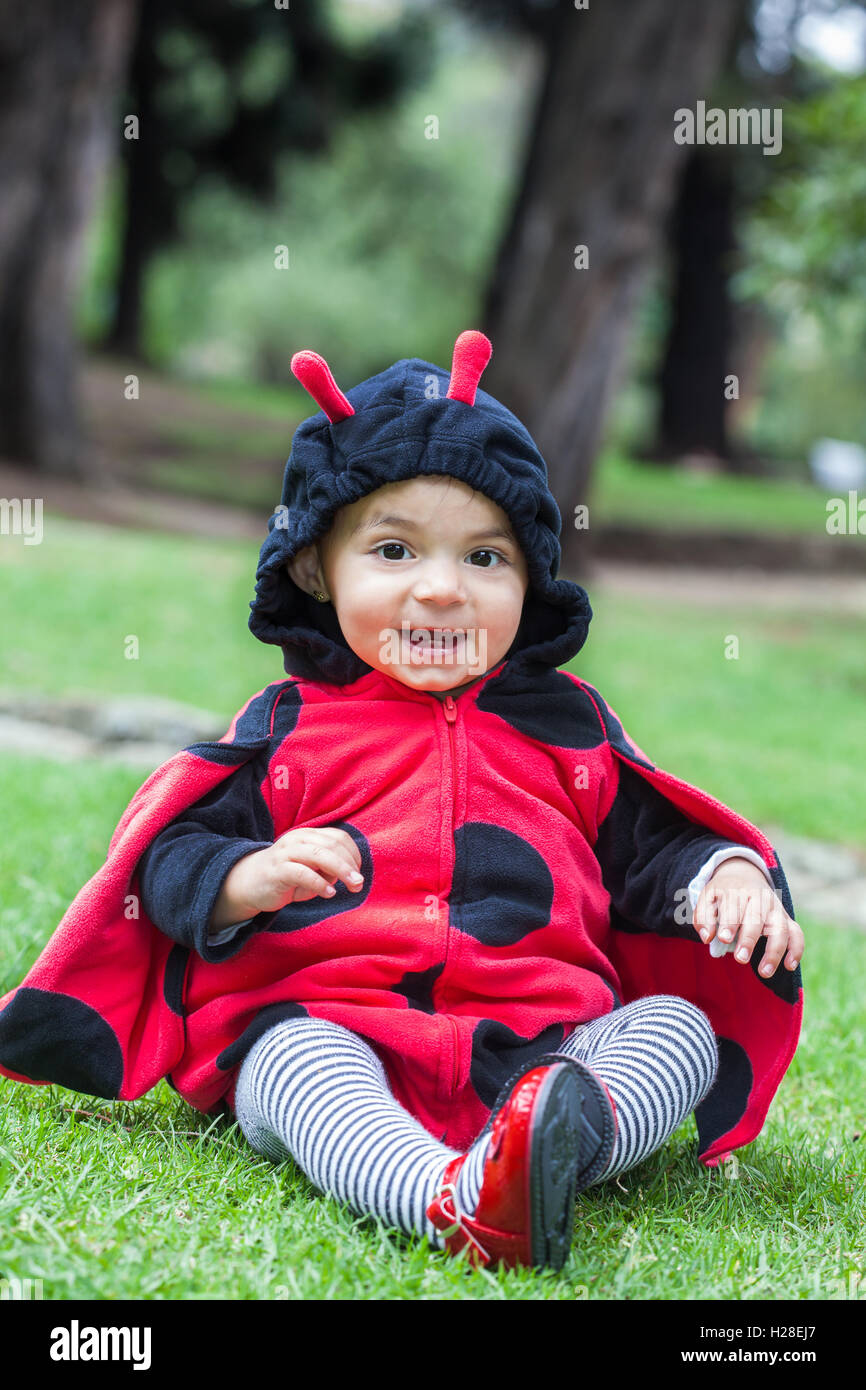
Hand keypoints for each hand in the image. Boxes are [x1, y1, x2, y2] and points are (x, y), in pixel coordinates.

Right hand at [211, 827, 363, 929]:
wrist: (248, 883)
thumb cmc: (286, 877)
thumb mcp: (311, 870)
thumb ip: (329, 869)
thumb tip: (349, 874)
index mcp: (308, 835)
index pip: (338, 837)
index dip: (353, 853)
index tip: (358, 872)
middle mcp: (298, 839)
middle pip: (332, 845)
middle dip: (350, 864)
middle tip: (359, 883)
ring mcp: (286, 853)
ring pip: (319, 855)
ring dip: (341, 870)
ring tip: (353, 885)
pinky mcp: (277, 870)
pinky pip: (302, 873)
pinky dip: (319, 883)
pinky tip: (329, 894)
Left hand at [693, 857, 803, 977]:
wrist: (744, 875)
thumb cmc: (722, 894)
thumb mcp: (707, 898)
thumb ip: (703, 917)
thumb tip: (707, 937)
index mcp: (737, 890)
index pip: (734, 906)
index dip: (730, 923)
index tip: (724, 938)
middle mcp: (759, 897)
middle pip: (757, 918)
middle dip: (749, 939)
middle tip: (740, 959)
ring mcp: (775, 908)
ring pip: (780, 928)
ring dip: (774, 950)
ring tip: (764, 972)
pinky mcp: (786, 919)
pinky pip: (796, 933)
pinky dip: (796, 949)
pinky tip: (789, 966)